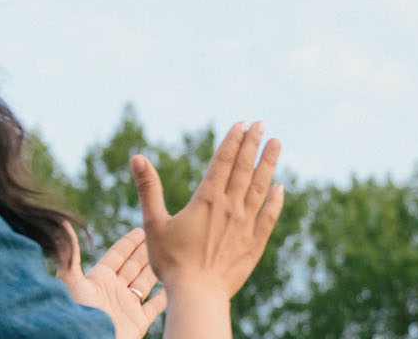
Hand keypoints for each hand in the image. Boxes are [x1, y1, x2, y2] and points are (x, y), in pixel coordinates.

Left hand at [58, 223, 166, 338]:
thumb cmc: (77, 313)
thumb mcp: (71, 281)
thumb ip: (71, 254)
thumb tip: (62, 224)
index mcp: (99, 279)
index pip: (117, 255)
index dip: (129, 242)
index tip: (141, 228)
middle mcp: (114, 290)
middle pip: (134, 265)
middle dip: (146, 251)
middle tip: (160, 234)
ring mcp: (127, 306)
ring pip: (147, 281)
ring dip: (157, 268)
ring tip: (170, 253)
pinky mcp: (138, 321)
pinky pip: (156, 305)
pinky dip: (166, 294)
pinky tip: (175, 282)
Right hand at [133, 121, 284, 300]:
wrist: (198, 293)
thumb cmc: (172, 261)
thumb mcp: (154, 223)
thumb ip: (149, 188)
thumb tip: (137, 158)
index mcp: (207, 199)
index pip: (223, 161)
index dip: (233, 141)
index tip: (242, 123)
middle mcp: (231, 207)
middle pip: (245, 168)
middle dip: (253, 143)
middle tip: (261, 124)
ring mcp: (246, 224)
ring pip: (261, 186)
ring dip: (269, 163)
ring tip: (276, 143)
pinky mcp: (256, 242)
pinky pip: (269, 215)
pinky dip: (276, 199)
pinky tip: (281, 187)